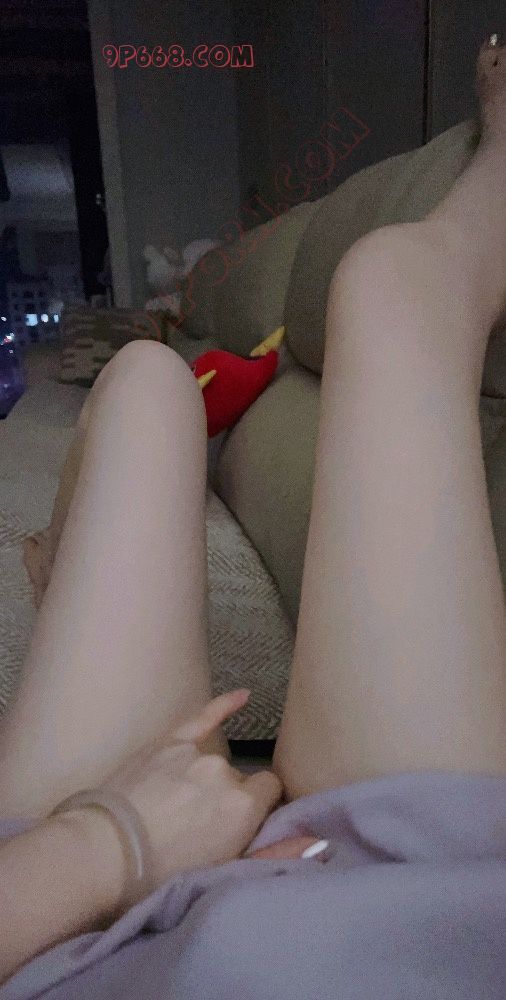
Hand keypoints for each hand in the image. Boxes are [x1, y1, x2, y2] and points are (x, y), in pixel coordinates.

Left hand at [97, 689, 286, 892]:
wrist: (102, 853)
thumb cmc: (160, 874)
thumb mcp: (223, 872)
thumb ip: (277, 853)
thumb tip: (320, 843)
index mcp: (242, 806)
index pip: (270, 791)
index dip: (258, 807)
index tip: (242, 824)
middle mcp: (223, 773)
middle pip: (238, 781)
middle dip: (226, 800)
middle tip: (199, 828)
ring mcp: (194, 754)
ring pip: (213, 763)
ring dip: (205, 780)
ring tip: (176, 809)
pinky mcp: (167, 743)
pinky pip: (202, 717)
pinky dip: (223, 705)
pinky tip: (243, 696)